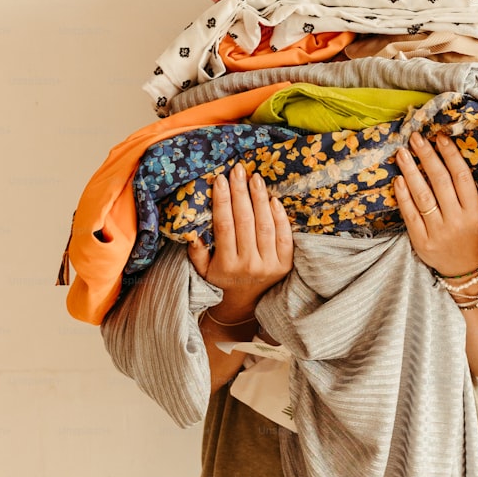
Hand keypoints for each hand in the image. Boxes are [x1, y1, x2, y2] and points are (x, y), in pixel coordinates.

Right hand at [188, 165, 293, 321]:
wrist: (245, 306)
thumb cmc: (222, 281)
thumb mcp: (203, 272)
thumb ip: (196, 253)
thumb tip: (191, 233)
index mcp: (227, 265)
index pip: (225, 226)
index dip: (222, 201)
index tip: (220, 179)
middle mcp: (249, 265)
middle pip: (245, 221)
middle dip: (241, 192)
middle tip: (238, 170)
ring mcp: (269, 265)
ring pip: (265, 226)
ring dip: (260, 199)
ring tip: (255, 178)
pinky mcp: (285, 265)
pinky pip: (284, 236)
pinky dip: (280, 217)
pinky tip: (273, 199)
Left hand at [394, 132, 477, 276]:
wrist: (466, 273)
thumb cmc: (476, 239)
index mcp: (474, 212)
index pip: (461, 177)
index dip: (450, 155)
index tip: (440, 138)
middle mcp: (456, 221)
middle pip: (439, 182)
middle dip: (427, 157)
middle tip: (416, 138)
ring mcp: (437, 232)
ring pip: (422, 196)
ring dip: (411, 172)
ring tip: (402, 153)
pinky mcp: (421, 241)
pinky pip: (410, 214)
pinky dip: (403, 196)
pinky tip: (398, 179)